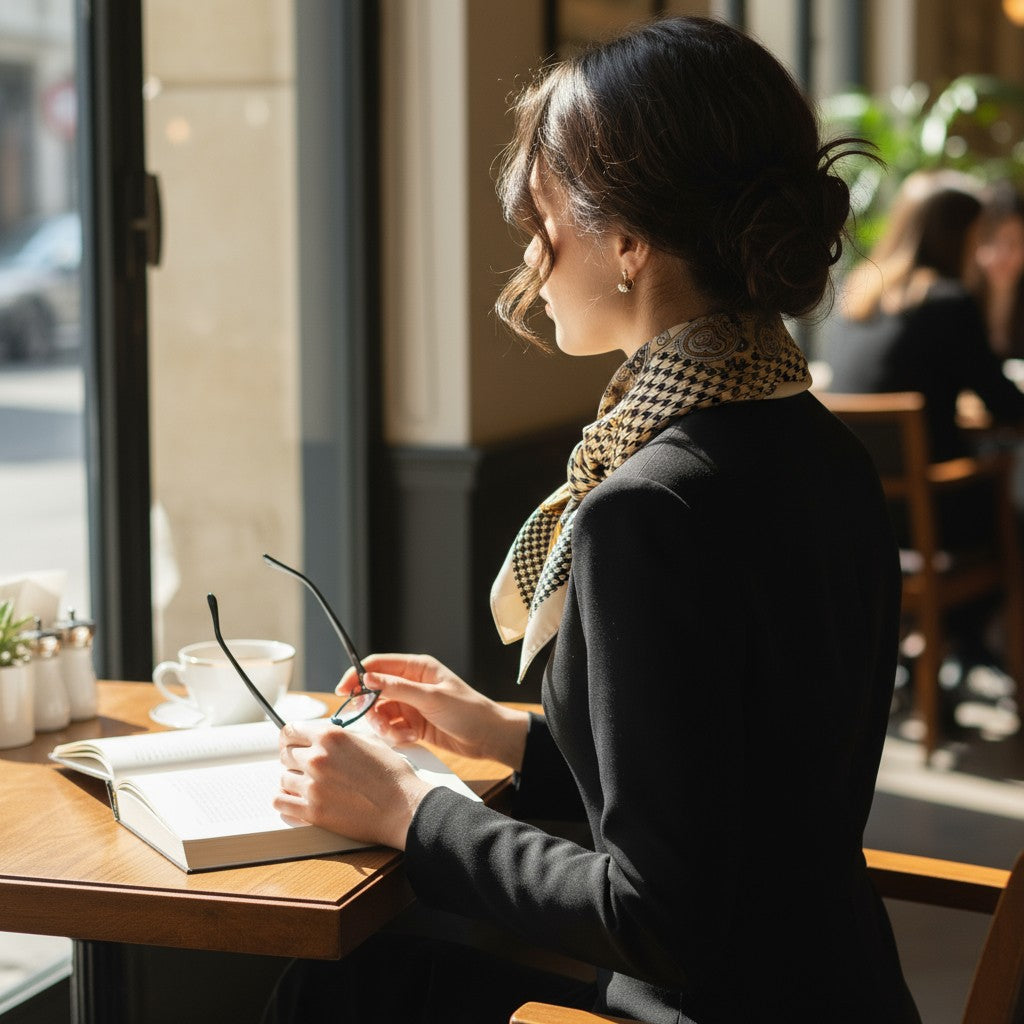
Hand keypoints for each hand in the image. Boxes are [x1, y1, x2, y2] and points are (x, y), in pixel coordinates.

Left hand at [275, 718, 432, 849]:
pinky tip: (296, 800)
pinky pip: (280, 803)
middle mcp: (318, 758)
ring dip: (293, 781)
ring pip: (283, 778)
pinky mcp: (312, 812)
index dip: (290, 737)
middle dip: (293, 759)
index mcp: (331, 737)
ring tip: (307, 785)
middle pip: (285, 754)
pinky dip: (285, 801)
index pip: (290, 731)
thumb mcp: (370, 741)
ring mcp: (312, 786)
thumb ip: (341, 736)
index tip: (291, 743)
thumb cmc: (393, 775)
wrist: (403, 808)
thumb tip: (324, 736)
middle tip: (304, 766)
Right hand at [339, 653, 529, 769]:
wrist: (488, 737)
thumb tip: (367, 678)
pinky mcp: (412, 724)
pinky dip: (396, 735)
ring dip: (385, 726)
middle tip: (377, 722)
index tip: (343, 691)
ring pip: (380, 713)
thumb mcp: (431, 698)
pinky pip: (391, 728)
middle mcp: (411, 684)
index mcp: (417, 668)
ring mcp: (411, 704)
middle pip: (374, 692)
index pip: (377, 665)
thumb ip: (397, 688)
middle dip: (371, 709)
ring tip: (402, 734)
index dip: (357, 676)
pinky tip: (413, 738)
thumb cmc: (468, 711)